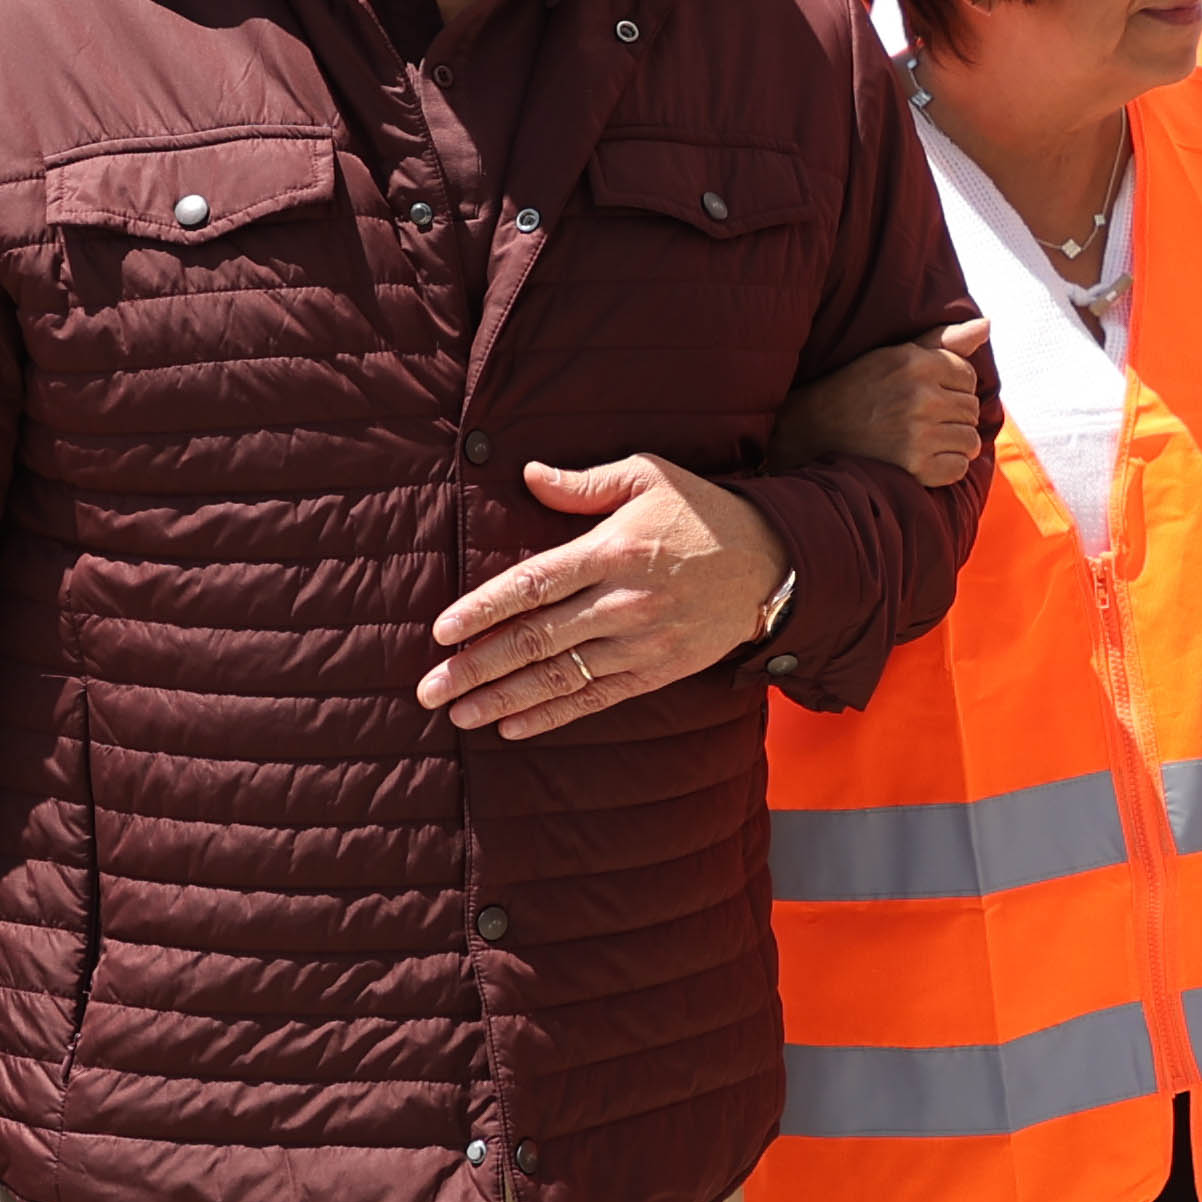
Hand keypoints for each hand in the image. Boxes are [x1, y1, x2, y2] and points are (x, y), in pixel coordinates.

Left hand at [425, 451, 785, 732]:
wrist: (773, 565)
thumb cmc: (702, 513)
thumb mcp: (648, 476)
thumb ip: (583, 483)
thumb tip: (527, 476)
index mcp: (613, 551)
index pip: (534, 584)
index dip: (484, 609)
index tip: (443, 630)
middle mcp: (622, 602)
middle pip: (535, 640)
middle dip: (475, 667)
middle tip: (429, 688)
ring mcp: (640, 643)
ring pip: (559, 677)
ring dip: (503, 699)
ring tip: (457, 713)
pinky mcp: (656, 671)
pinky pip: (595, 699)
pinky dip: (551, 716)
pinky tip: (511, 726)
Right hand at [770, 318, 988, 487]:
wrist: (814, 431)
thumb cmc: (858, 389)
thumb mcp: (894, 355)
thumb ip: (942, 341)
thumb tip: (986, 325)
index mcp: (916, 363)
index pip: (967, 376)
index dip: (953, 387)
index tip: (930, 394)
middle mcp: (920, 396)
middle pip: (972, 409)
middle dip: (953, 415)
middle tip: (923, 419)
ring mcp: (918, 433)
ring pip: (970, 440)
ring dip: (953, 443)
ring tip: (926, 439)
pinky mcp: (914, 466)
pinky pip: (958, 468)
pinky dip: (946, 467)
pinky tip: (923, 459)